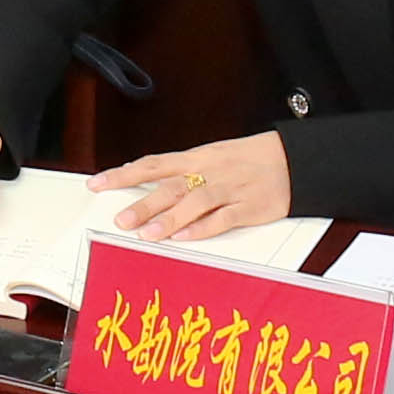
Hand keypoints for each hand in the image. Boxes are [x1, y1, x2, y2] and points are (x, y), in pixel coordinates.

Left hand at [90, 131, 294, 243]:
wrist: (295, 160)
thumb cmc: (250, 159)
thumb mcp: (213, 155)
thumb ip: (182, 171)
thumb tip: (146, 180)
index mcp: (197, 158)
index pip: (152, 164)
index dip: (123, 174)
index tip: (97, 184)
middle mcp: (209, 172)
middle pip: (170, 187)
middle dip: (143, 203)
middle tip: (120, 220)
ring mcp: (229, 190)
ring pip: (194, 203)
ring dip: (169, 219)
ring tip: (147, 234)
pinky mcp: (249, 208)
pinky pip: (222, 218)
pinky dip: (203, 228)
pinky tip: (185, 238)